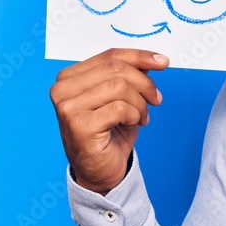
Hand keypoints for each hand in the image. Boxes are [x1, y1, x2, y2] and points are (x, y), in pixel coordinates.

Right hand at [50, 49, 168, 193]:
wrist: (101, 169)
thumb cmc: (110, 132)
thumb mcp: (122, 97)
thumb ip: (131, 75)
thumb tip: (154, 59)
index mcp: (70, 77)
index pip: (109, 56)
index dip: (140, 56)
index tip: (163, 61)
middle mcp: (62, 89)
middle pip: (116, 69)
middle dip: (145, 84)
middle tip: (155, 100)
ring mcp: (67, 108)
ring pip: (120, 87)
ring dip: (140, 103)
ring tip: (142, 116)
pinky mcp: (79, 125)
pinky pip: (120, 108)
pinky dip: (134, 116)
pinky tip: (134, 124)